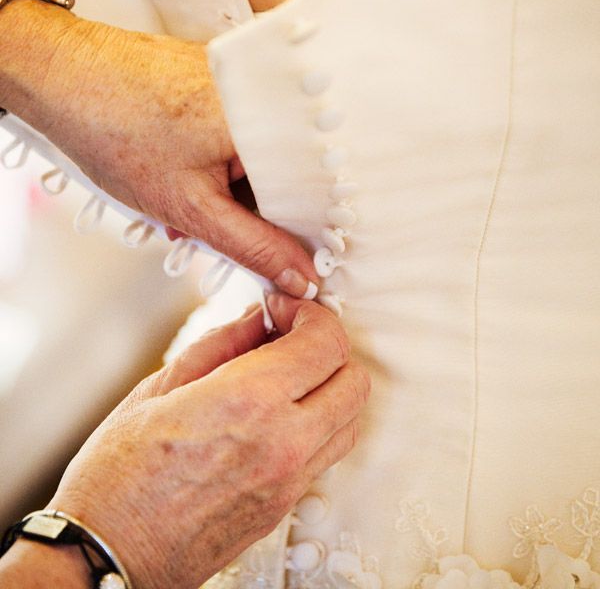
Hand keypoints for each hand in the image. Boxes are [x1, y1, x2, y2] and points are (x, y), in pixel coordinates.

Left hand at [8, 0, 316, 295]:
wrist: (62, 73)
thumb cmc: (115, 128)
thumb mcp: (191, 205)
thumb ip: (253, 246)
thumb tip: (298, 275)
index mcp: (273, 119)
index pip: (315, 191)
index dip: (301, 232)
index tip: (289, 260)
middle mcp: (269, 91)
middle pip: (286, 172)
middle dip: (254, 210)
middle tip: (213, 227)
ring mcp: (245, 81)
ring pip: (259, 156)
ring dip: (232, 187)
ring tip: (187, 197)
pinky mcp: (223, 77)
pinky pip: (239, 132)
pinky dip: (218, 160)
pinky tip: (184, 170)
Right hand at [47, 296, 369, 588]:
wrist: (107, 554)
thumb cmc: (116, 478)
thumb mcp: (159, 388)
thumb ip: (220, 344)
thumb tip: (256, 319)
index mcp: (249, 402)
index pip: (325, 342)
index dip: (310, 313)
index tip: (283, 310)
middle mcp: (282, 443)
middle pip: (353, 379)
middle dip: (328, 346)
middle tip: (289, 337)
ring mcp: (288, 482)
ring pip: (351, 419)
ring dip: (331, 386)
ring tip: (287, 375)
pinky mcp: (284, 508)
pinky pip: (327, 454)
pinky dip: (319, 423)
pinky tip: (280, 413)